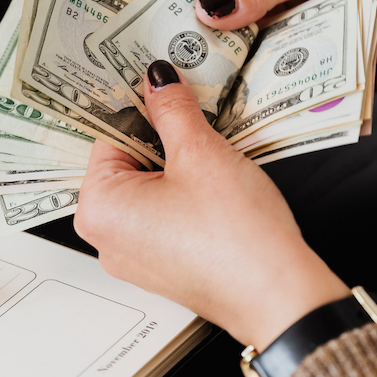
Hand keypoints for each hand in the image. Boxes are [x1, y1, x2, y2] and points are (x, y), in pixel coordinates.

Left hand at [75, 61, 349, 350]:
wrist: (278, 295)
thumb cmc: (235, 237)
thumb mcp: (200, 153)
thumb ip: (172, 109)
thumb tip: (158, 81)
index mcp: (98, 208)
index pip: (108, 135)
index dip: (140, 107)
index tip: (162, 86)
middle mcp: (107, 237)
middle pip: (127, 162)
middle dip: (161, 136)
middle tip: (194, 114)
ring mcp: (135, 255)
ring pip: (150, 187)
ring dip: (179, 164)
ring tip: (212, 153)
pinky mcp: (165, 265)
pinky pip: (165, 214)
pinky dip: (187, 193)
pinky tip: (216, 185)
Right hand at [181, 0, 376, 47]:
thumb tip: (212, 5)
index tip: (186, 8)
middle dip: (203, 12)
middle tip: (193, 39)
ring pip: (227, 18)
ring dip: (222, 38)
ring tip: (213, 60)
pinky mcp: (277, 24)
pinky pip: (249, 39)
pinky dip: (243, 53)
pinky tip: (237, 66)